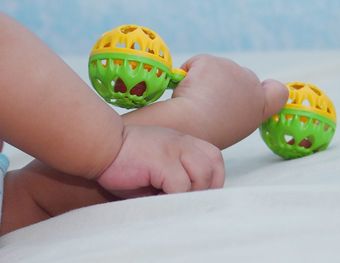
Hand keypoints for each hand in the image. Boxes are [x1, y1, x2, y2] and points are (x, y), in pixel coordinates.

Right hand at [96, 125, 224, 197]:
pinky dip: (174, 198)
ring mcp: (173, 149)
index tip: (198, 194)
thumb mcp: (157, 164)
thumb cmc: (125, 159)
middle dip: (204, 188)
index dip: (212, 179)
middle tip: (184, 200)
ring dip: (190, 193)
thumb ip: (175, 176)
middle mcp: (182, 142)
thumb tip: (187, 202)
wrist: (100, 145)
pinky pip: (181, 186)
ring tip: (171, 200)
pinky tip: (159, 199)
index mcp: (182, 142)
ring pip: (202, 175)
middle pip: (212, 166)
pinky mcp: (162, 161)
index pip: (214, 158)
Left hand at [172, 54, 287, 147]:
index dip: (268, 89)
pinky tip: (185, 92)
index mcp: (258, 108)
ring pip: (215, 69)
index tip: (258, 92)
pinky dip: (188, 74)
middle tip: (207, 104)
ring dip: (203, 80)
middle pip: (238, 77)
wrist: (191, 127)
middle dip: (222, 83)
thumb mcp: (231, 127)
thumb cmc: (206, 135)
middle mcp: (251, 85)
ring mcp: (232, 70)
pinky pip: (196, 64)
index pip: (278, 92)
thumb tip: (221, 96)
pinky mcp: (212, 62)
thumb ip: (236, 109)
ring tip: (195, 103)